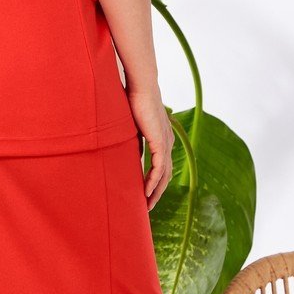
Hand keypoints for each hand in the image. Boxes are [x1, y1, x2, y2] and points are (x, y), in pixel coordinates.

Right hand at [126, 82, 173, 209]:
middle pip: (166, 175)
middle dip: (157, 193)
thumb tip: (126, 152)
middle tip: (147, 207)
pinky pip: (159, 167)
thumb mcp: (132, 125)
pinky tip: (146, 191)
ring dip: (156, 191)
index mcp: (163, 138)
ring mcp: (166, 142)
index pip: (162, 166)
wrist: (140, 86)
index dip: (156, 182)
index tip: (146, 195)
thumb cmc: (133, 100)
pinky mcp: (160, 141)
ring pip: (164, 175)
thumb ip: (132, 140)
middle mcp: (168, 142)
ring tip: (147, 204)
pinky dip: (153, 181)